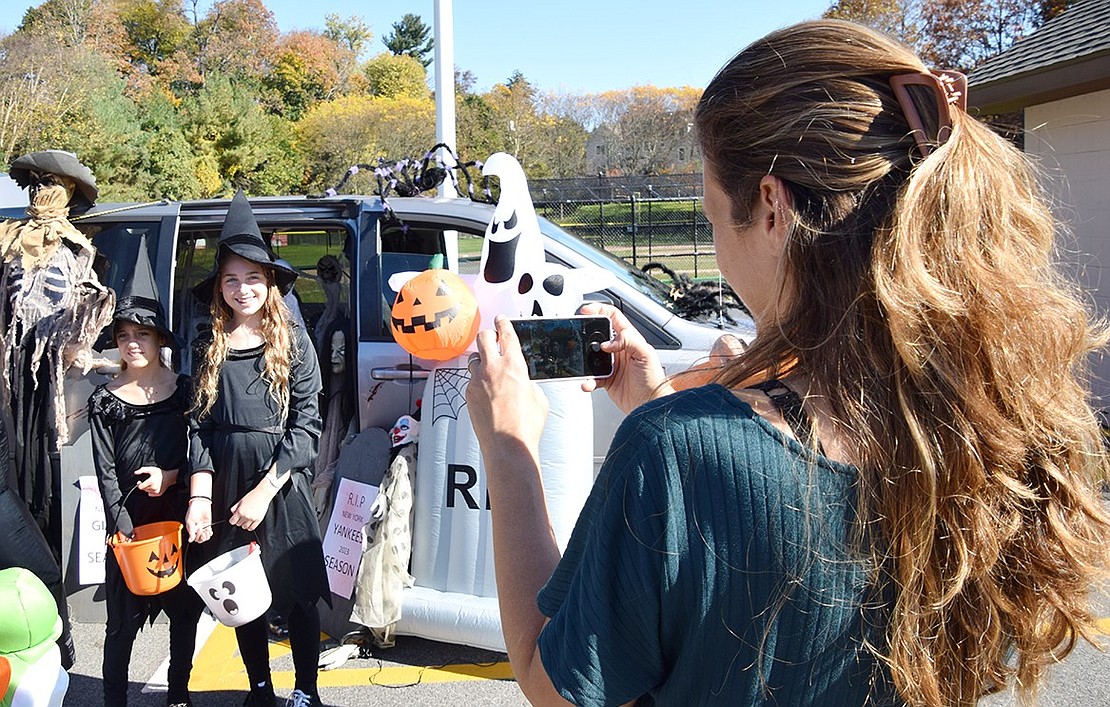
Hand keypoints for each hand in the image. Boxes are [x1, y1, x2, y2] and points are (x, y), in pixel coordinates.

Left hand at [135, 466, 173, 496]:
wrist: (170, 477)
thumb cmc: (160, 473)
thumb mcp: (151, 469)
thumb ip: (142, 470)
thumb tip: (135, 472)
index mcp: (151, 481)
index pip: (140, 487)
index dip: (139, 484)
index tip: (140, 481)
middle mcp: (153, 487)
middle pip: (143, 489)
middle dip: (144, 485)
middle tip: (147, 481)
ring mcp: (156, 491)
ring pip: (147, 491)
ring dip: (147, 488)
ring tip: (151, 483)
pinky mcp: (158, 494)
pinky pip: (151, 494)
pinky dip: (151, 491)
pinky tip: (154, 487)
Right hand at [185, 500, 212, 542]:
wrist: (200, 504)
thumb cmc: (193, 510)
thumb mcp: (190, 521)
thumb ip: (191, 531)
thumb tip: (190, 540)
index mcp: (191, 528)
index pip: (194, 538)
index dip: (196, 537)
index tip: (198, 531)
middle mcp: (197, 528)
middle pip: (200, 539)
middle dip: (201, 537)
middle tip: (201, 531)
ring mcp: (203, 527)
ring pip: (205, 537)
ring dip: (206, 536)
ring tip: (205, 531)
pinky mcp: (208, 525)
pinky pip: (209, 533)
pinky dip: (210, 534)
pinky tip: (209, 531)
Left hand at [229, 485, 272, 531]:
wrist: (262, 494)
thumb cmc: (252, 496)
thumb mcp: (240, 501)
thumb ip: (234, 508)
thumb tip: (233, 514)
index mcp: (240, 511)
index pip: (232, 521)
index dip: (233, 520)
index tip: (234, 519)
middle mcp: (246, 516)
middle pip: (238, 524)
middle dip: (239, 521)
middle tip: (242, 517)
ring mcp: (252, 518)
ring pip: (245, 527)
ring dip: (244, 524)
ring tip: (246, 519)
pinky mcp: (258, 520)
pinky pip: (252, 528)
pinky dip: (250, 527)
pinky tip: (250, 523)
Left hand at [466, 315, 548, 457]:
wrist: (508, 444)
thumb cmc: (525, 425)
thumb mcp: (538, 397)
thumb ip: (528, 382)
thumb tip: (522, 382)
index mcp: (513, 365)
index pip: (506, 334)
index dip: (504, 324)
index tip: (501, 320)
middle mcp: (492, 369)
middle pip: (483, 338)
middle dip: (488, 335)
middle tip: (492, 338)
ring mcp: (477, 381)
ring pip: (475, 360)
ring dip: (482, 361)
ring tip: (490, 371)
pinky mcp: (468, 395)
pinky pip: (471, 381)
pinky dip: (478, 383)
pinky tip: (487, 394)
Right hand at [577, 302, 670, 413]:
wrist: (650, 404)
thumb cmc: (654, 380)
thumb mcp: (646, 354)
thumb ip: (629, 341)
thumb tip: (608, 342)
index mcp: (630, 339)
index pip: (613, 317)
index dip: (600, 310)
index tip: (587, 311)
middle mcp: (620, 350)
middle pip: (598, 334)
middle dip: (586, 333)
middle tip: (578, 336)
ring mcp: (612, 364)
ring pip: (591, 357)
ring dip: (584, 361)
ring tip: (583, 364)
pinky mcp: (607, 379)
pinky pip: (592, 377)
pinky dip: (587, 380)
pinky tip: (588, 383)